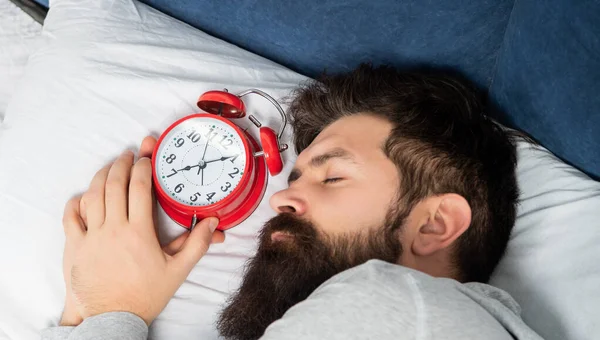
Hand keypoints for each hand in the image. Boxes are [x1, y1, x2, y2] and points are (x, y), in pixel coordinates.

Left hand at [61, 136, 224, 325]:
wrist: (111, 318)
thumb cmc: (145, 295)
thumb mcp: (177, 271)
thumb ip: (197, 244)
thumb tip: (214, 223)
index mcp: (138, 232)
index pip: (139, 187)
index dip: (142, 167)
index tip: (146, 158)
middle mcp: (113, 229)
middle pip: (114, 184)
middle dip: (121, 164)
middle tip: (128, 154)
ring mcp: (91, 236)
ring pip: (92, 195)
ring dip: (101, 176)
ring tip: (110, 167)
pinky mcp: (75, 246)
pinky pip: (70, 216)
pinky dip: (76, 201)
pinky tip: (84, 195)